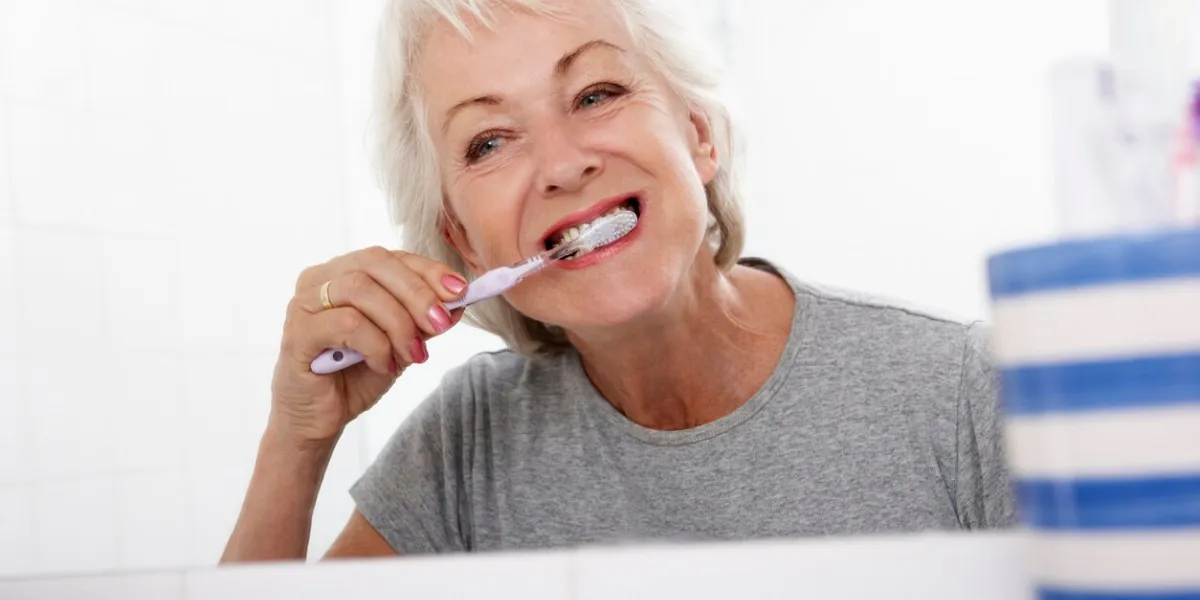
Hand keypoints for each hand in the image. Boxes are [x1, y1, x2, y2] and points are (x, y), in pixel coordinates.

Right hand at [269, 246, 467, 444]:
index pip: (390, 257)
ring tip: (413, 354)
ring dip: (398, 322)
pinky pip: (346, 324)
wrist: (320, 419)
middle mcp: (319, 280)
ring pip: (361, 289)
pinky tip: (383, 365)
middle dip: (417, 292)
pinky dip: (376, 345)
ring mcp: (303, 304)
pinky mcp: (297, 334)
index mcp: (344, 272)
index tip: (460, 290)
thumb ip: (423, 320)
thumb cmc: (356, 375)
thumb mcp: (401, 343)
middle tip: (441, 323)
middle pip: (375, 263)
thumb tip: (459, 299)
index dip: (428, 270)